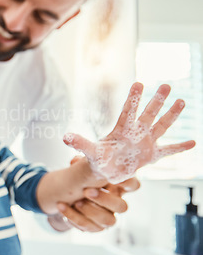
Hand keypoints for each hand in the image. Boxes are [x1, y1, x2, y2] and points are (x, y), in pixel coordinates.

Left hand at [51, 156, 139, 231]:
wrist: (67, 195)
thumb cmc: (82, 177)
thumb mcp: (84, 167)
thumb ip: (84, 162)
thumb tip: (76, 161)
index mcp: (118, 185)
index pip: (133, 185)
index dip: (127, 182)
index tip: (112, 177)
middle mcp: (116, 202)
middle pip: (122, 207)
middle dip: (104, 199)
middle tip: (86, 190)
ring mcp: (108, 216)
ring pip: (108, 220)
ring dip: (89, 211)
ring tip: (75, 201)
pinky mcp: (96, 226)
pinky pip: (88, 226)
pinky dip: (73, 216)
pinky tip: (62, 206)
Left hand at [64, 82, 194, 183]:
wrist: (106, 170)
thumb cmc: (98, 159)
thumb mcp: (90, 152)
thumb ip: (80, 143)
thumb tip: (64, 136)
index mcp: (121, 130)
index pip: (128, 112)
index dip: (133, 99)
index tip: (138, 83)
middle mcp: (135, 133)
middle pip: (147, 114)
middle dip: (156, 101)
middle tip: (166, 85)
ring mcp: (145, 143)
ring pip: (160, 126)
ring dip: (170, 115)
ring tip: (181, 101)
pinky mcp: (151, 155)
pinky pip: (168, 151)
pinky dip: (179, 148)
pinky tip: (193, 142)